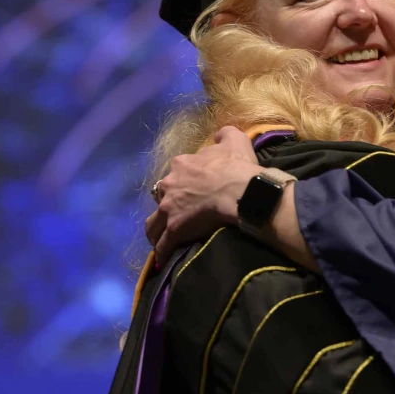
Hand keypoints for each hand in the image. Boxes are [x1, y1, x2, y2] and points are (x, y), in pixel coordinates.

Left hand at [146, 126, 261, 264]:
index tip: (192, 192)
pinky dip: (162, 252)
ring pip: (154, 224)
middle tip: (180, 215)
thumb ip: (224, 135)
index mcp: (182, 165)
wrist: (240, 190)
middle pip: (161, 197)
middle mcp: (169, 185)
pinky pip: (163, 245)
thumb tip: (218, 136)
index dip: (183, 183)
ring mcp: (169, 208)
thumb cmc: (237, 166)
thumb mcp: (235, 140)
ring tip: (163, 240)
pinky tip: (165, 258)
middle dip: (167, 206)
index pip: (176, 174)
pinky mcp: (174, 230)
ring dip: (157, 232)